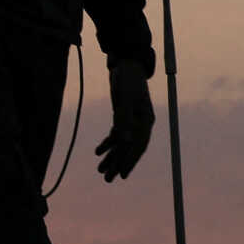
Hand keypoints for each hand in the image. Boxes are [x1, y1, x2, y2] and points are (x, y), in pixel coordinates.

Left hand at [94, 56, 153, 180]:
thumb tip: (124, 142)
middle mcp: (140, 123)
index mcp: (146, 120)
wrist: (125, 64)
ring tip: (100, 171)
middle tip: (108, 179)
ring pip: (121, 143)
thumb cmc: (128, 79)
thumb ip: (124, 120)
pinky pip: (115, 134)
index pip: (138, 146)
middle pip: (129, 148)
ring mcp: (131, 120)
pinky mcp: (122, 116)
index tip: (123, 175)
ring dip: (111, 156)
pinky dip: (107, 144)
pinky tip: (98, 152)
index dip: (130, 161)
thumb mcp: (125, 99)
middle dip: (118, 163)